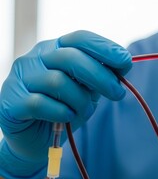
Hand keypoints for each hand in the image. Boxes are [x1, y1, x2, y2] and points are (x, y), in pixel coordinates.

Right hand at [0, 30, 131, 178]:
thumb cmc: (65, 108)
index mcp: (56, 48)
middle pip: (71, 58)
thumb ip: (102, 74)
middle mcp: (35, 58)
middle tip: (117, 94)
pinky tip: (65, 117)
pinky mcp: (10, 101)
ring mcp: (20, 78)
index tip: (126, 61)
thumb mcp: (89, 89)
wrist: (37, 140)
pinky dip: (60, 113)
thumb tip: (125, 62)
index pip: (80, 38)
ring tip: (82, 111)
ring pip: (58, 82)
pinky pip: (41, 103)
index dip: (105, 47)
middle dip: (100, 77)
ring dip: (80, 101)